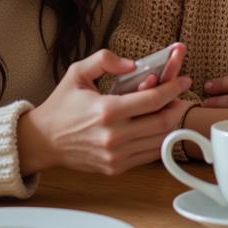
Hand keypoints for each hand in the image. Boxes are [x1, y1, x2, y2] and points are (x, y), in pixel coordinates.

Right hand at [18, 47, 191, 176]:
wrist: (43, 141)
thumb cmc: (61, 105)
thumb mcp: (78, 72)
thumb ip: (105, 59)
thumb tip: (133, 64)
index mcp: (107, 110)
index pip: (153, 100)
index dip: (174, 88)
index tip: (184, 80)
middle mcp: (114, 136)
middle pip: (162, 122)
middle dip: (178, 106)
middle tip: (181, 95)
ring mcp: (116, 156)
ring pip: (159, 141)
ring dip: (171, 123)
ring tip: (171, 108)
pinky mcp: (115, 168)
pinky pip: (148, 155)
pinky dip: (159, 140)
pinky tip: (158, 127)